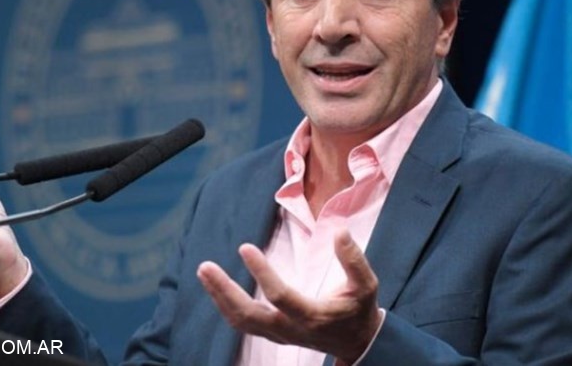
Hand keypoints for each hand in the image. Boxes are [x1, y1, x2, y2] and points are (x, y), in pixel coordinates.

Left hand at [196, 230, 382, 363]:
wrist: (357, 342)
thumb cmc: (359, 309)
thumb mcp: (366, 285)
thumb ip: (353, 259)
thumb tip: (340, 231)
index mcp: (313, 316)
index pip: (280, 296)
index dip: (261, 273)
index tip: (244, 247)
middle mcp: (291, 329)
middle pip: (249, 316)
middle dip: (224, 292)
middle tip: (205, 266)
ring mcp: (280, 335)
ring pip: (241, 322)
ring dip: (219, 297)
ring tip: (205, 272)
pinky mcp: (274, 334)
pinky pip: (244, 323)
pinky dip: (227, 306)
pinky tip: (216, 287)